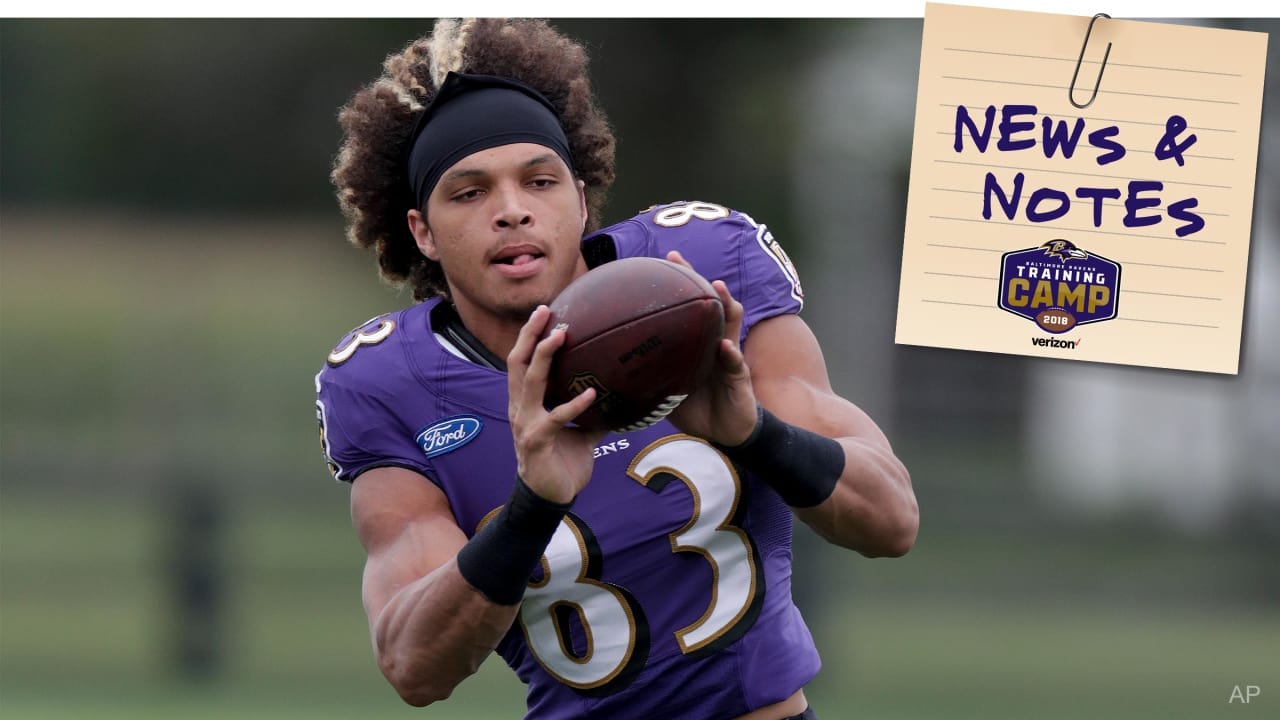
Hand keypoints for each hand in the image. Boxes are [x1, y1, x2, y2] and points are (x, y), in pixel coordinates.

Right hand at [507, 306, 609, 503]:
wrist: (550, 499)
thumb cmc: (562, 463)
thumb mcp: (581, 432)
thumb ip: (593, 413)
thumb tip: (619, 397)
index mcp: (525, 403)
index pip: (521, 362)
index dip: (529, 336)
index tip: (544, 312)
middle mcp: (519, 408)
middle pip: (517, 362)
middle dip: (530, 334)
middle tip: (546, 310)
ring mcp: (524, 424)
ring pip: (529, 382)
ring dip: (543, 356)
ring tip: (561, 335)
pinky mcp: (536, 441)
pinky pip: (555, 417)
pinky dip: (574, 404)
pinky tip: (593, 393)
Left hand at [663, 251, 759, 446]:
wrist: (725, 432)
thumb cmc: (696, 407)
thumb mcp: (668, 389)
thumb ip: (649, 376)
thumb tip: (611, 373)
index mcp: (697, 344)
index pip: (687, 307)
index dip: (677, 283)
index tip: (660, 261)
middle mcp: (715, 341)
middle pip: (709, 303)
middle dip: (695, 279)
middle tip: (677, 259)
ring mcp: (730, 356)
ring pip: (730, 323)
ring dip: (725, 304)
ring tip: (716, 288)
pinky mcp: (740, 377)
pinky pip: (736, 363)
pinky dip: (731, 354)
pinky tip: (724, 347)